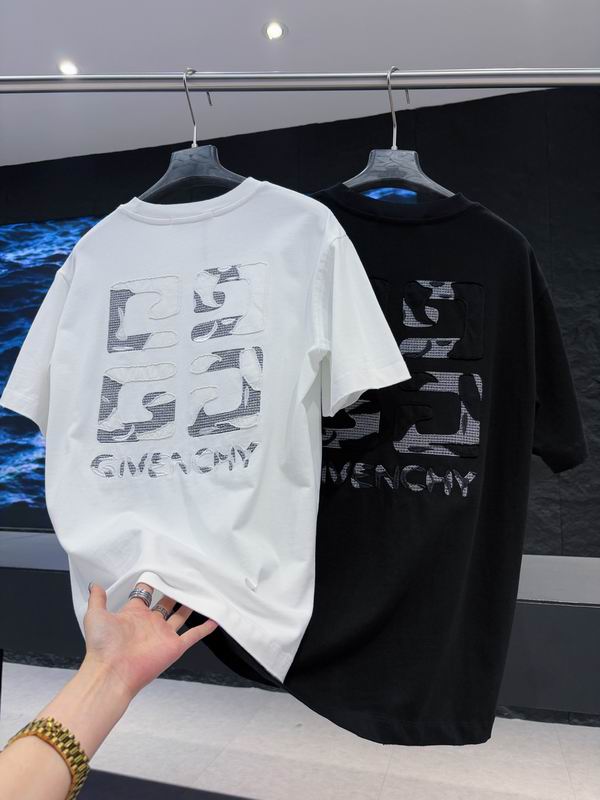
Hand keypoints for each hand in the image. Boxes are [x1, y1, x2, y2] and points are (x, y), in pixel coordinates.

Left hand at [82, 581, 218, 699]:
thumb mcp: (95, 615)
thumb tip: (95, 584)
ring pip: (180, 617)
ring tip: (199, 592)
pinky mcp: (174, 646)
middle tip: (184, 578)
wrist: (111, 673)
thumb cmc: (102, 645)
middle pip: (166, 603)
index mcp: (133, 614)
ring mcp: (163, 634)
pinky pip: (193, 635)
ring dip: (189, 606)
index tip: (161, 569)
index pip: (145, 594)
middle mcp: (150, 623)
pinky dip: (205, 628)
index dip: (153, 582)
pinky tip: (214, 619)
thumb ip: (98, 599)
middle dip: (174, 591)